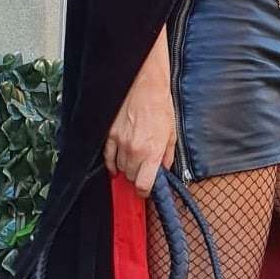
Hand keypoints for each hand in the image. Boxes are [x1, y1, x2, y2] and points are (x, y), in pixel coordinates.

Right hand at [104, 70, 176, 198]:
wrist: (144, 86)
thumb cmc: (160, 106)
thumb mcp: (171, 133)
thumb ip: (168, 155)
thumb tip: (165, 170)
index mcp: (152, 151)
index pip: (144, 184)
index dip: (145, 191)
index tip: (146, 190)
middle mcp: (135, 150)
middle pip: (131, 177)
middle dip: (138, 176)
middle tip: (143, 169)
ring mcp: (120, 143)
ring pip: (120, 168)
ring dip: (127, 168)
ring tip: (134, 159)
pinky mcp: (110, 135)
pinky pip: (108, 157)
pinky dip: (112, 163)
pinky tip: (117, 164)